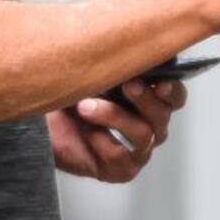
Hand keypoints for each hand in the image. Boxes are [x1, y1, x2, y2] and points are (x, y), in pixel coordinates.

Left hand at [47, 78, 188, 181]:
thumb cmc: (74, 93)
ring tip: (86, 106)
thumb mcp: (98, 72)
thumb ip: (119, 65)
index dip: (172, 90)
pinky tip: (87, 132)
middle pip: (163, 114)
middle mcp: (150, 125)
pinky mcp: (121, 169)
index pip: (175, 96)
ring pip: (142, 133)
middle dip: (145, 98)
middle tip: (127, 85)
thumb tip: (129, 50)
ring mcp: (138, 149)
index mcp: (151, 100)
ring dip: (114, 116)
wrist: (44, 120)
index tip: (159, 82)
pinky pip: (121, 156)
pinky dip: (102, 142)